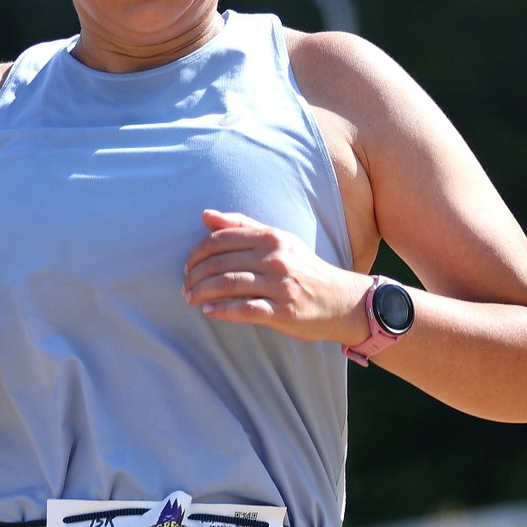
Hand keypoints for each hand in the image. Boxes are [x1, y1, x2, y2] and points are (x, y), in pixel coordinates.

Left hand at [181, 210, 369, 342]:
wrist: (341, 300)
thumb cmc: (304, 269)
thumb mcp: (279, 241)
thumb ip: (242, 226)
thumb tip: (205, 215)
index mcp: (271, 237)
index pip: (221, 239)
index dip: (197, 253)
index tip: (188, 265)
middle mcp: (275, 258)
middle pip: (220, 263)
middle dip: (195, 275)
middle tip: (185, 286)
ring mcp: (280, 285)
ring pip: (228, 284)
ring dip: (202, 292)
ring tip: (190, 299)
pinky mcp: (283, 311)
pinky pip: (245, 309)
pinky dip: (221, 310)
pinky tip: (208, 311)